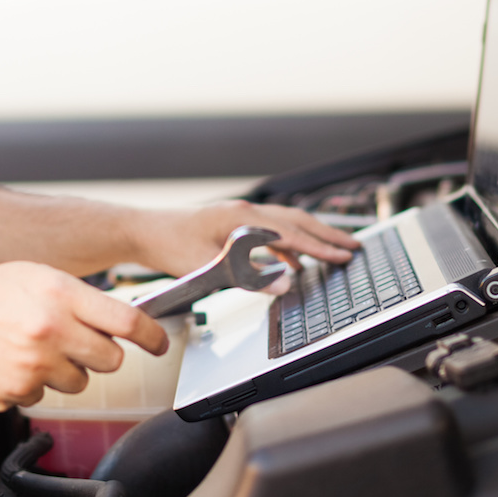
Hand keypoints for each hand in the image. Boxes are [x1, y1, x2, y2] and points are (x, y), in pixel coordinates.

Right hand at [0, 262, 167, 410]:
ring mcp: (35, 364)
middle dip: (102, 355)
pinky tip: (10, 364)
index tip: (159, 344)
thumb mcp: (33, 276)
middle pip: (111, 358)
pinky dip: (33, 385)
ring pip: (80, 382)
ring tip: (34, 350)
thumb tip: (118, 317)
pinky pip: (44, 396)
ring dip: (66, 371)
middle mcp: (51, 328)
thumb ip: (76, 296)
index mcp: (60, 292)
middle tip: (80, 345)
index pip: (127, 320)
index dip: (152, 336)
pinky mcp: (17, 391)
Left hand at [140, 201, 361, 294]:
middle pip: (296, 222)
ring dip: (310, 239)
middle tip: (354, 247)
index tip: (345, 255)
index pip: (292, 233)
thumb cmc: (170, 246)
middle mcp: (245, 212)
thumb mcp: (210, 268)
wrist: (144, 231)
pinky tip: (294, 264)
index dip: (321, 246)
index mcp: (243, 218)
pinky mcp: (233, 225)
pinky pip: (270, 233)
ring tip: (333, 253)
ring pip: (286, 225)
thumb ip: (249, 278)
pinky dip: (288, 246)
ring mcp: (240, 216)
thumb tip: (286, 284)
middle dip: (327, 236)